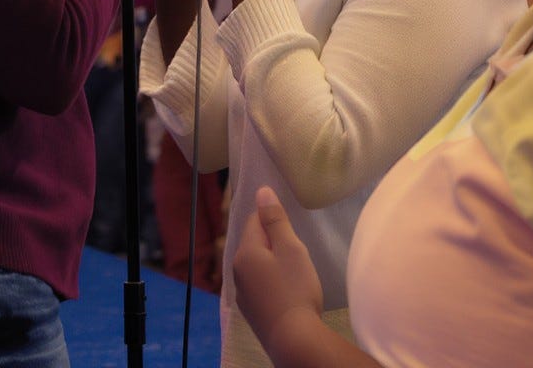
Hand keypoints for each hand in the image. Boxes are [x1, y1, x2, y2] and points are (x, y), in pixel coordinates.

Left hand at [233, 187, 322, 360]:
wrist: (295, 340)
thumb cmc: (295, 289)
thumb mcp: (290, 248)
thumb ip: (275, 219)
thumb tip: (261, 191)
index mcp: (245, 252)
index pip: (253, 221)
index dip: (272, 219)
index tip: (289, 228)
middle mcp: (237, 272)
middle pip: (253, 244)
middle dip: (271, 242)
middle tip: (295, 251)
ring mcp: (243, 295)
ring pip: (256, 266)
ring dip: (271, 263)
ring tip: (292, 271)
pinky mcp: (252, 313)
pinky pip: (259, 286)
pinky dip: (270, 283)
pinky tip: (285, 292)